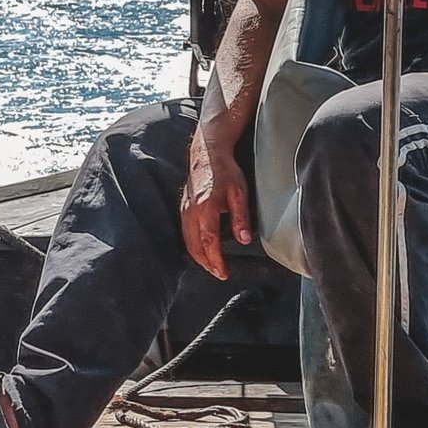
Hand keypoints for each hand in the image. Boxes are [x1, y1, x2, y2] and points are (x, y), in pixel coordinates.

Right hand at [182, 136, 251, 279]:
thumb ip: (241, 217)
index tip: (223, 272)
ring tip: (212, 265)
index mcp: (206, 208)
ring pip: (188, 241)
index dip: (215, 260)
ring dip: (199, 257)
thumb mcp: (240, 193)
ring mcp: (185, 210)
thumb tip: (244, 239)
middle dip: (207, 263)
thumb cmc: (225, 171)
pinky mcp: (183, 208)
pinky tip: (202, 249)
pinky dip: (193, 245)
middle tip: (219, 273)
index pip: (209, 242)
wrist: (207, 153)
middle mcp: (192, 212)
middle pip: (195, 246)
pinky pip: (185, 233)